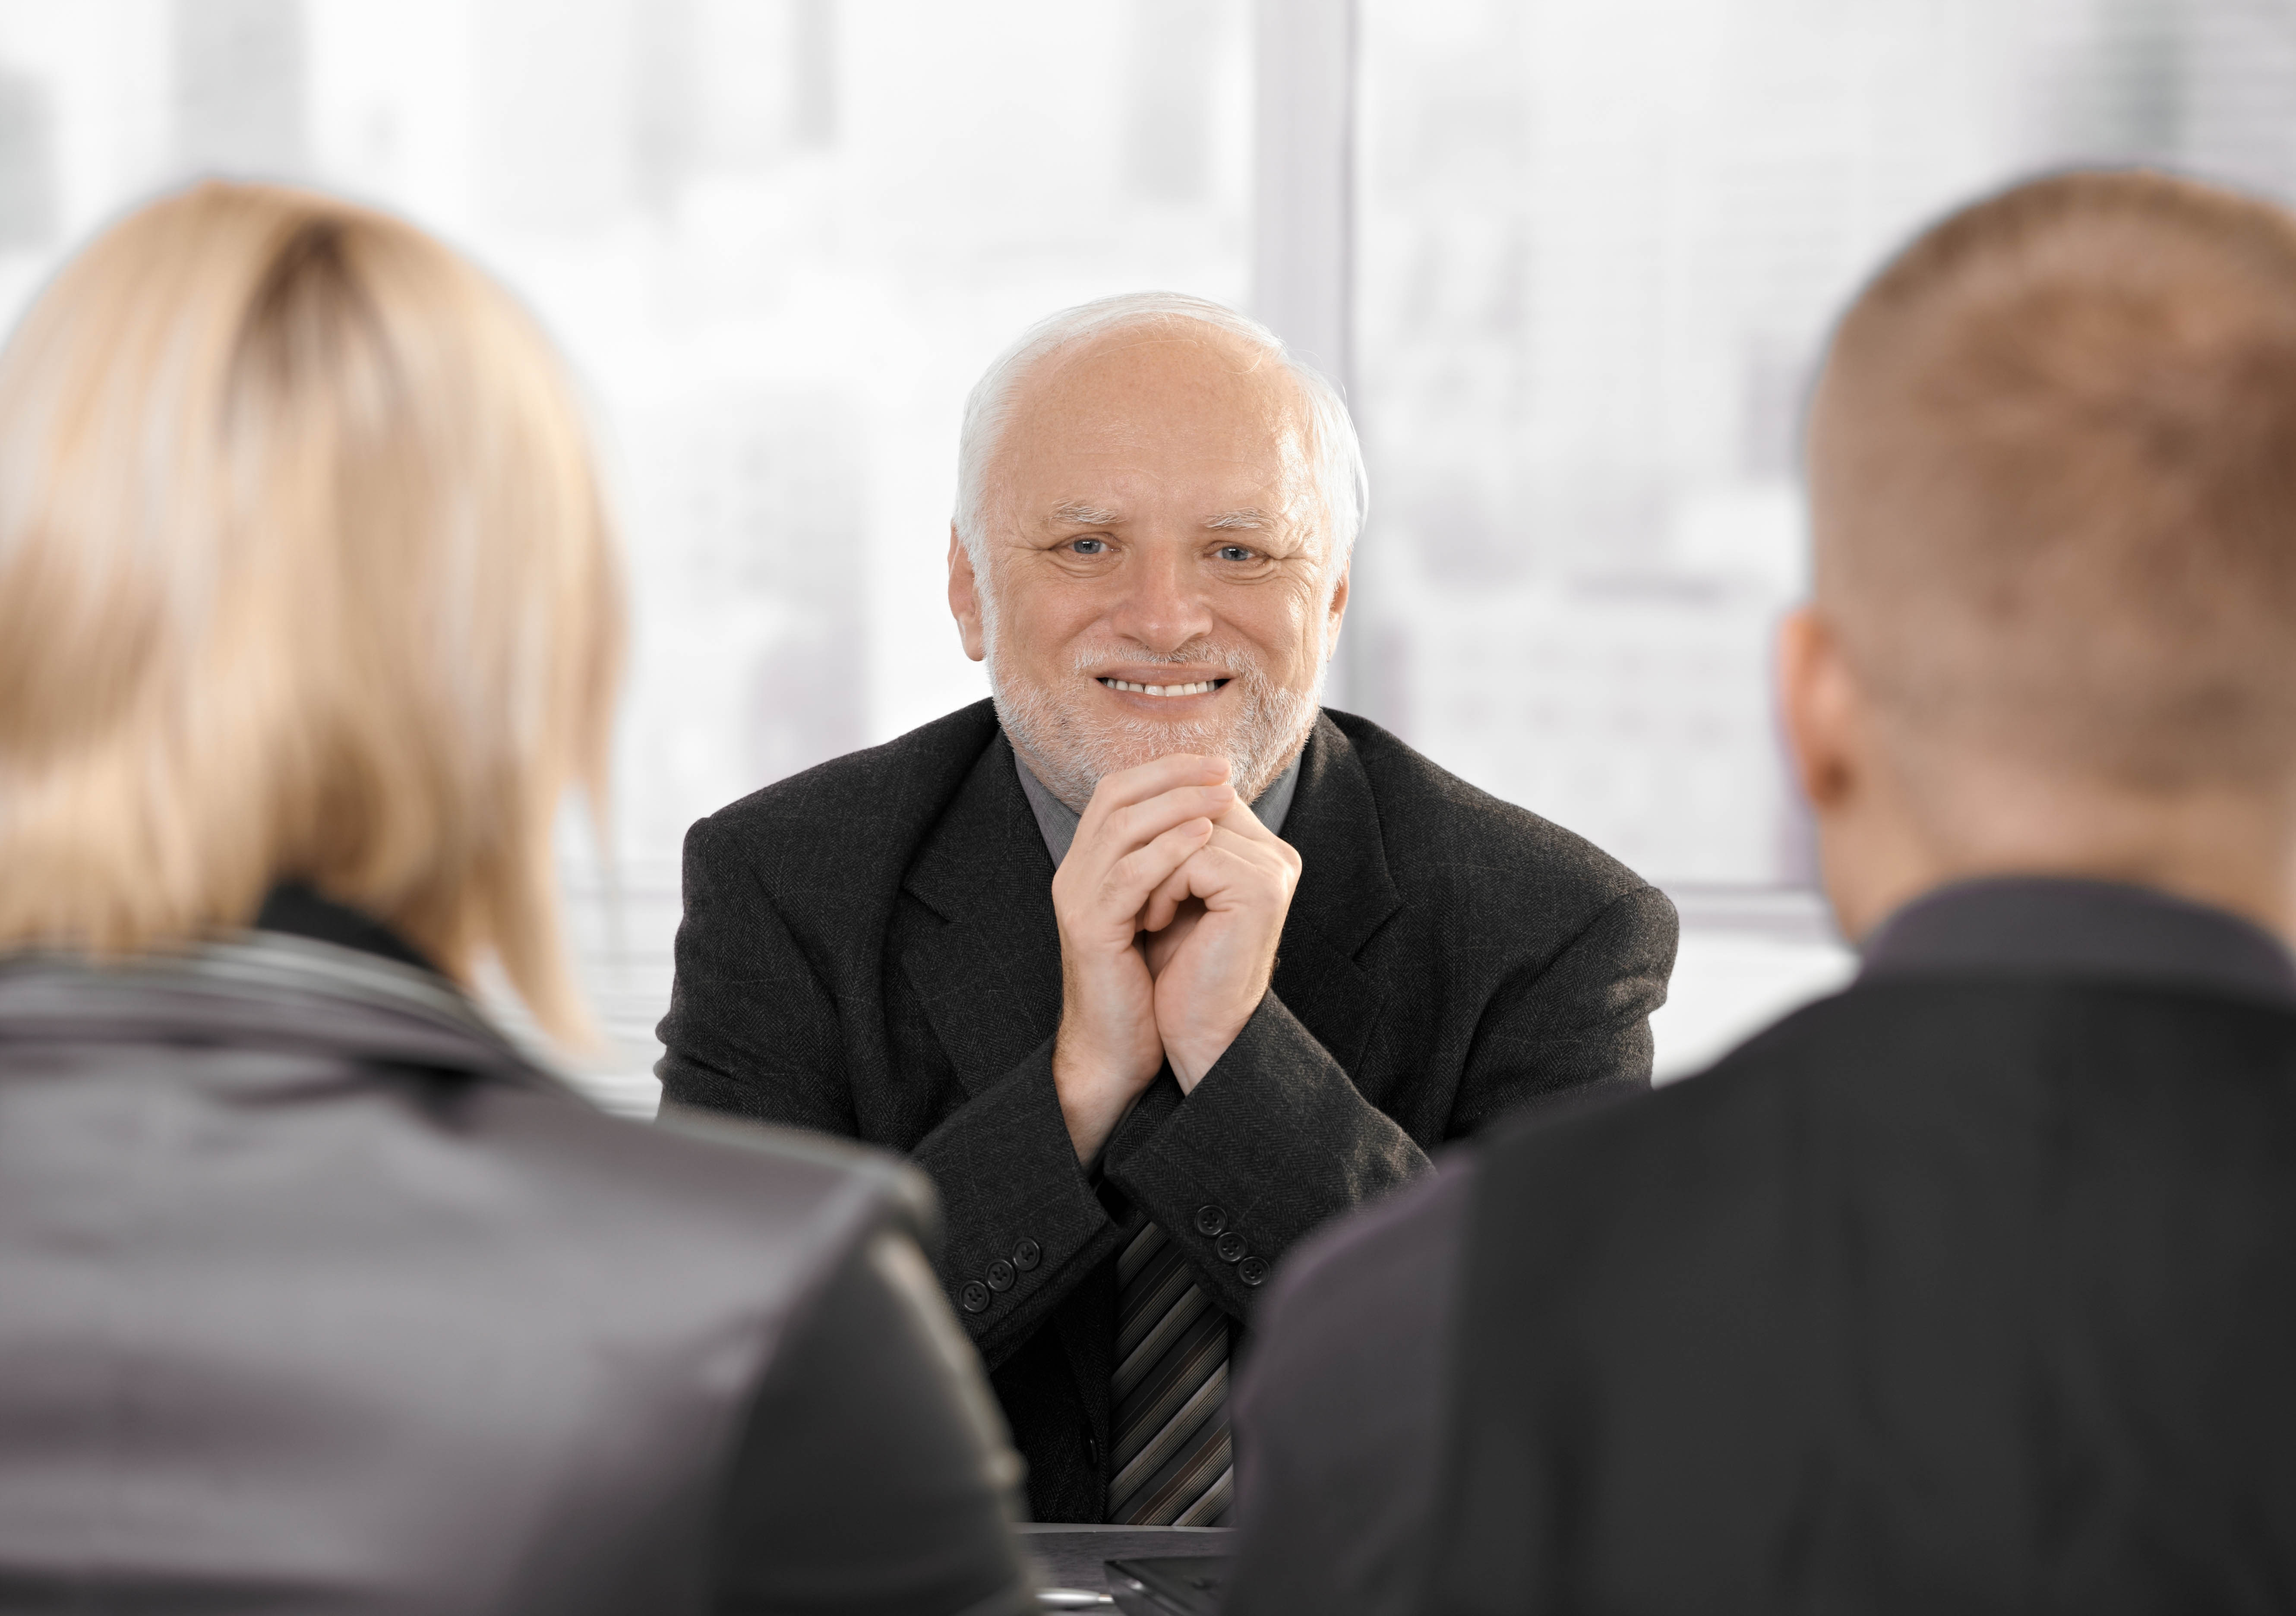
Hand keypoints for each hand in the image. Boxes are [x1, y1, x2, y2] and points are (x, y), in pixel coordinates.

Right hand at [1050, 755, 1236, 1161]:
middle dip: (1173, 776)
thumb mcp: (1157, 914)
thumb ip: (1170, 870)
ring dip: (1177, 804)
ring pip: (1120, 828)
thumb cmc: (1146, 986)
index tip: (1214, 765)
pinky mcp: (1090, 930)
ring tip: (1224, 797)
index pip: (1117, 793)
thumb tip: (1216, 824)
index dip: (1164, 770)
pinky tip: (1205, 839)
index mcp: (1089, 867)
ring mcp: (1077, 901)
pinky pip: (1128, 875)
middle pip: (1115, 797)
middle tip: (1223, 770)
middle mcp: (1074, 875)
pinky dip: (1167, 850)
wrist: (1115, 1051)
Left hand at [1138, 788, 1300, 1089]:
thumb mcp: (1171, 890)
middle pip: (1194, 804)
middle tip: (1129, 895)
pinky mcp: (1261, 889)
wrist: (1193, 1033)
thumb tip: (1145, 778)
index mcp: (1261, 851)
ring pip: (1190, 827)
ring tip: (1140, 912)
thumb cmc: (1176, 969)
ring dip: (1149, 867)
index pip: (1200, 797)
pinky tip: (1153, 922)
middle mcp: (1276, 855)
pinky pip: (1193, 856)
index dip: (1154, 826)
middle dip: (1149, 844)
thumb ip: (1173, 838)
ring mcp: (1274, 870)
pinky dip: (1160, 887)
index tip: (1133, 876)